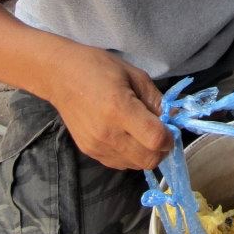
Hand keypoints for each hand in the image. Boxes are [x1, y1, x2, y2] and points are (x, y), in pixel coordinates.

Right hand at [43, 42, 172, 169]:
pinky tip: (127, 137)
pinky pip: (120, 164)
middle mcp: (108, 133)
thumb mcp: (134, 75)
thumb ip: (156, 100)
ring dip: (146, 154)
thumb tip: (174, 119)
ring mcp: (97, 146)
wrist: (60, 77)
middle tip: (159, 132)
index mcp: (119, 109)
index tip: (170, 127)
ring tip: (140, 133)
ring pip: (135, 166)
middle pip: (148, 160)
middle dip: (161, 149)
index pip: (155, 139)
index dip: (169, 137)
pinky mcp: (89, 152)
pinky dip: (130, 156)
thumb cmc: (99, 68)